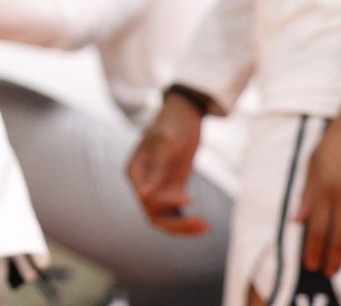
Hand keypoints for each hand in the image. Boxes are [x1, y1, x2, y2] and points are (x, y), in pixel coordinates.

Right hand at [126, 94, 210, 235]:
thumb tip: (142, 194)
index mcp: (136, 172)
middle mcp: (144, 183)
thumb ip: (155, 168)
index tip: (188, 198)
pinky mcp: (173, 188)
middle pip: (155, 215)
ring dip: (183, 226)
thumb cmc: (173, 124)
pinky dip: (187, 221)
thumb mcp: (166, 143)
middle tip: (203, 224)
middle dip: (177, 223)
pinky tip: (203, 223)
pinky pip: (176, 212)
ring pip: (165, 218)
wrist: (186, 114)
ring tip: (205, 226)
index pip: (145, 199)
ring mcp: (158, 187)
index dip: (165, 204)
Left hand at [297, 99, 340, 274]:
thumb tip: (297, 220)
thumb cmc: (338, 138)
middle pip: (340, 235)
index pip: (317, 226)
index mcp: (323, 186)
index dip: (314, 248)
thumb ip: (307, 193)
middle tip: (332, 273)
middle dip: (335, 257)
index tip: (312, 265)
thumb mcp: (314, 162)